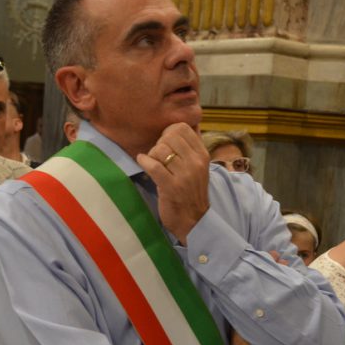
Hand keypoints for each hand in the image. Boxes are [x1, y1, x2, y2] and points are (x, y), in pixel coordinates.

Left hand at [135, 123, 209, 244]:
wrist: (193, 220)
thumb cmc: (191, 191)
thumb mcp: (198, 166)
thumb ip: (192, 146)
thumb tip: (188, 123)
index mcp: (202, 154)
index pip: (183, 128)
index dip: (169, 131)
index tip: (165, 142)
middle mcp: (196, 162)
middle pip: (170, 136)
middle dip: (159, 143)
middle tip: (157, 155)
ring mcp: (185, 175)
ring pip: (160, 150)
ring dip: (151, 155)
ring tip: (153, 163)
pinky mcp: (171, 187)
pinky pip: (153, 166)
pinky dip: (144, 161)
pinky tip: (142, 162)